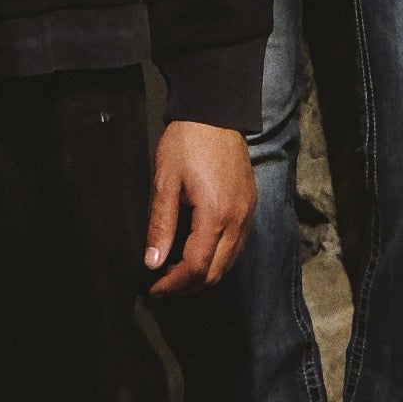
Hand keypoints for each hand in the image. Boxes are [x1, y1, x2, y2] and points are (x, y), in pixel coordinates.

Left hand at [144, 120, 255, 297]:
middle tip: (162, 286)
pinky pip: (236, 246)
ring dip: (203, 274)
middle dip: (188, 286)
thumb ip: (161, 225)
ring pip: (229, 262)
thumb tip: (152, 262)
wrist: (216, 113)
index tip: (154, 289)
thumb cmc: (187, 143)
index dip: (174, 283)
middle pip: (216, 272)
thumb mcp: (166, 182)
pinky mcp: (249, 206)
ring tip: (175, 272)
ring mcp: (247, 214)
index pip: (196, 266)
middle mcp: (238, 220)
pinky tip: (196, 252)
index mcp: (216, 215)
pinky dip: (217, 258)